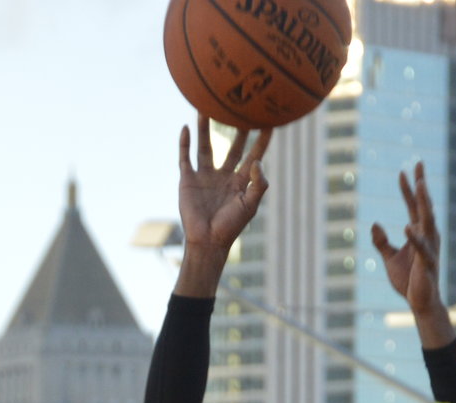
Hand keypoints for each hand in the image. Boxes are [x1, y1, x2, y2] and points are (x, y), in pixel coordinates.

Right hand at [174, 116, 269, 296]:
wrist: (207, 242)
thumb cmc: (230, 227)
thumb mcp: (251, 205)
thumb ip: (259, 183)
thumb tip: (258, 161)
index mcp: (240, 181)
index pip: (253, 154)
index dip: (262, 139)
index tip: (270, 120)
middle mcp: (223, 175)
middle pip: (231, 146)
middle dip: (236, 128)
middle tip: (241, 107)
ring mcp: (205, 176)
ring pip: (206, 146)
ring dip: (206, 128)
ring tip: (207, 108)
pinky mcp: (188, 180)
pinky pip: (185, 157)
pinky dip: (185, 143)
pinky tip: (185, 128)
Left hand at [370, 162, 453, 348]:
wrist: (420, 302)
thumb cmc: (408, 280)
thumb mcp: (390, 258)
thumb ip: (381, 242)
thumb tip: (374, 224)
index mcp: (419, 233)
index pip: (413, 206)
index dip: (408, 189)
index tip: (403, 171)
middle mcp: (427, 236)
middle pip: (423, 206)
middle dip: (421, 186)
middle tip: (419, 165)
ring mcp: (429, 248)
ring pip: (427, 221)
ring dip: (423, 203)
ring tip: (420, 185)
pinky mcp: (427, 264)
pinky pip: (421, 248)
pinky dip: (415, 238)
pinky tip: (408, 227)